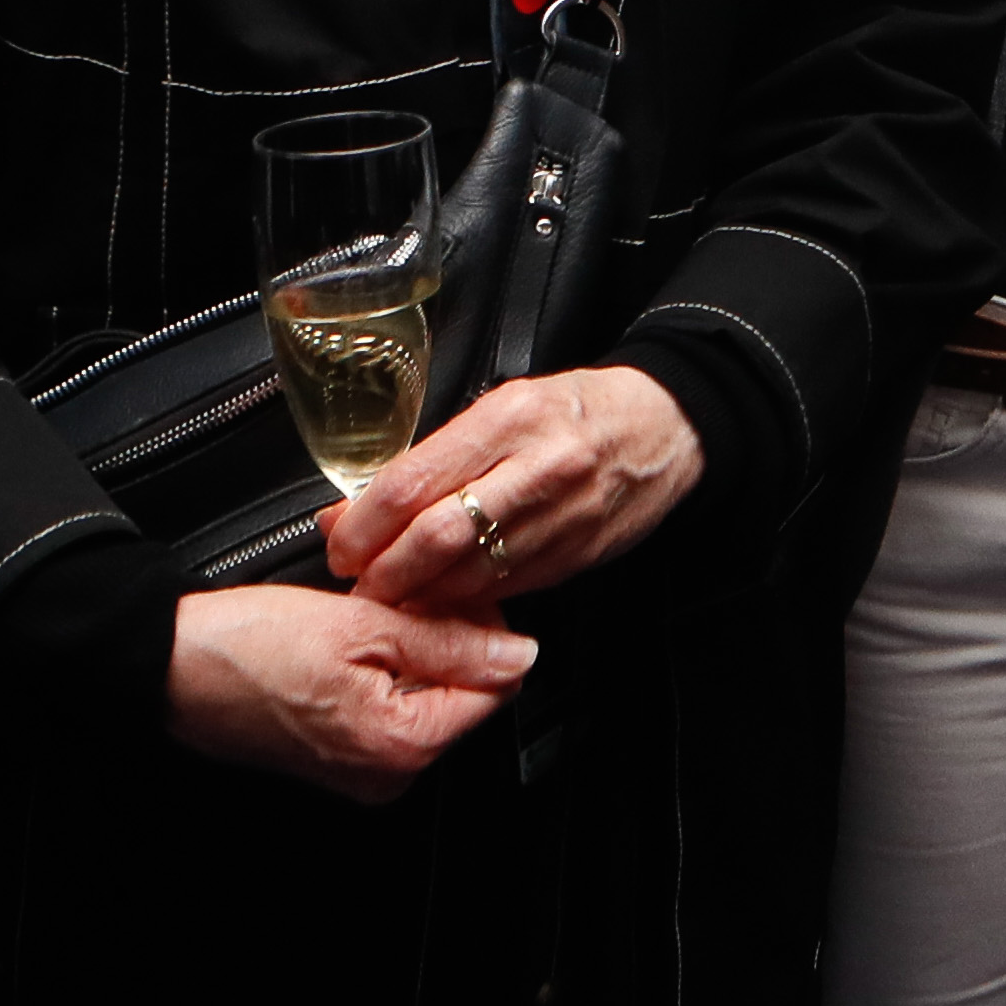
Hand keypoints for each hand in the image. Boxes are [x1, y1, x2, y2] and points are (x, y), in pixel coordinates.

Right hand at [166, 585, 533, 802]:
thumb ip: (450, 643)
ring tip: (367, 609)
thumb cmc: (244, 647)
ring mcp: (361, 770)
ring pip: (424, 694)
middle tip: (402, 592)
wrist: (164, 665)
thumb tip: (519, 654)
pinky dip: (381, 665)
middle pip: (461, 692)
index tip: (451, 590)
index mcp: (401, 747)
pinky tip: (352, 633)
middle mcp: (387, 774)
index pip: (495, 687)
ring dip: (410, 644)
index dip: (483, 628)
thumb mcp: (361, 626)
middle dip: (443, 634)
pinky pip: (387, 705)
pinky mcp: (338, 756)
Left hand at [325, 364, 704, 615]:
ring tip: (393, 595)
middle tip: (360, 581)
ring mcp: (563, 516)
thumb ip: (434, 457)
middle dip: (385, 571)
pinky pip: (506, 587)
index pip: (412, 483)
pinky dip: (465, 599)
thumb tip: (355, 508)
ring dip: (420, 594)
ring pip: (470, 574)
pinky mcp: (578, 554)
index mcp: (509, 418)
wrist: (666, 427)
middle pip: (437, 538)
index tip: (339, 543)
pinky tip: (444, 597)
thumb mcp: (504, 406)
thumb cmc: (577, 411)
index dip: (362, 525)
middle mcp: (538, 468)